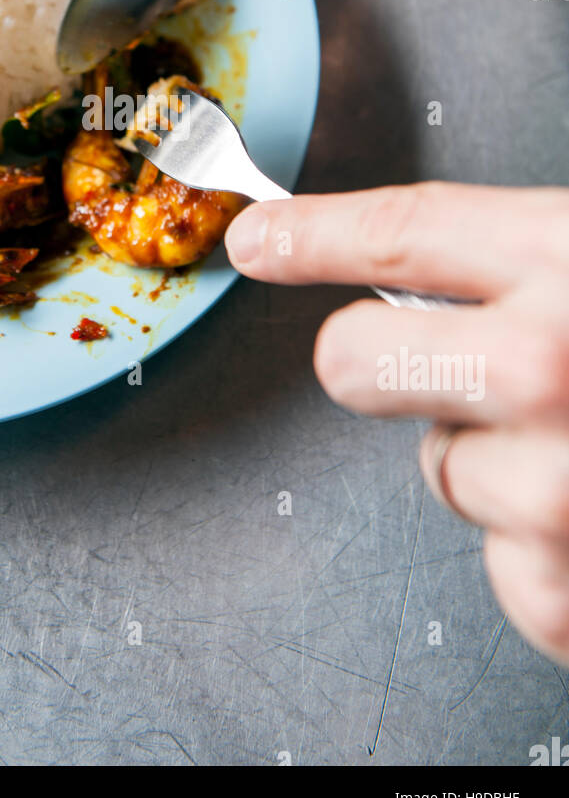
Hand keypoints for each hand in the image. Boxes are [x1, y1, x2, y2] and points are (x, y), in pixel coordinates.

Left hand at [225, 182, 568, 663]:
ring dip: (499, 465)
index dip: (314, 233)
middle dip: (374, 364)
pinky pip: (499, 564)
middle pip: (353, 362)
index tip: (260, 239)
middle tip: (434, 368)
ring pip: (437, 472)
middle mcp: (559, 368)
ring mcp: (562, 484)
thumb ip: (533, 270)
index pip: (404, 232)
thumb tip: (412, 283)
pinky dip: (544, 553)